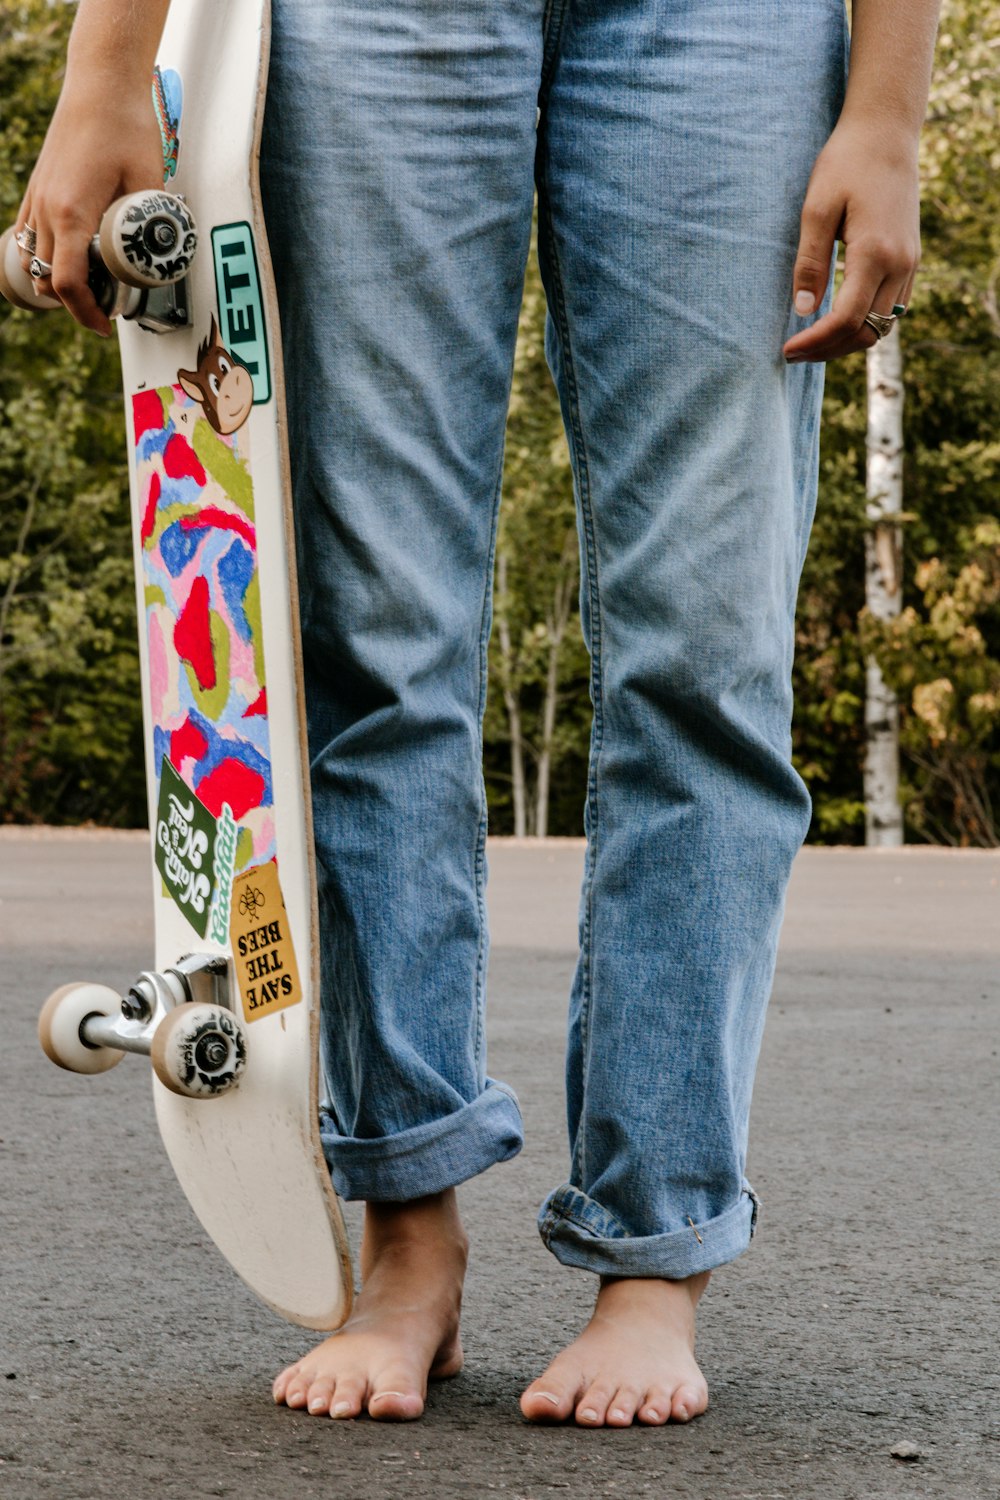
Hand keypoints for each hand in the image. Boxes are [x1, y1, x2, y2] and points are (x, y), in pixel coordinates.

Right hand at [14, 79, 163, 334]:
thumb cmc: (126, 127)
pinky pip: (28, 236)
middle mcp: (46, 209)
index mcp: (72, 213)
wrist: (100, 84)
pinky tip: (70, 258)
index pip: (66, 282)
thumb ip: (151, 222)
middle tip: (107, 306)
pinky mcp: (37, 189)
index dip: (85, 312)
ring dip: (56, 281)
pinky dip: (44, 257)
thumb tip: (163, 254)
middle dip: (75, 302)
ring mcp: (37, 198)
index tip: (106, 324)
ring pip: (32, 260)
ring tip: (90, 285)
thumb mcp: (149, 182)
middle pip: (48, 279)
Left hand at [782, 117, 920, 364]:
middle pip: (867, 332)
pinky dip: (865, 323)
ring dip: (847, 341)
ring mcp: (910, 263)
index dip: (816, 342)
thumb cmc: (845, 164)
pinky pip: (892, 309)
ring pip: (883, 326)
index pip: (847, 319)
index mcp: (875, 252)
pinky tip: (836, 322)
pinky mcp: (911, 260)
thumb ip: (810, 262)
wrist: (886, 133)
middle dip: (828, 349)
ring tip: (811, 342)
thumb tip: (803, 310)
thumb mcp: (816, 209)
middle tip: (792, 352)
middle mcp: (900, 264)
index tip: (787, 349)